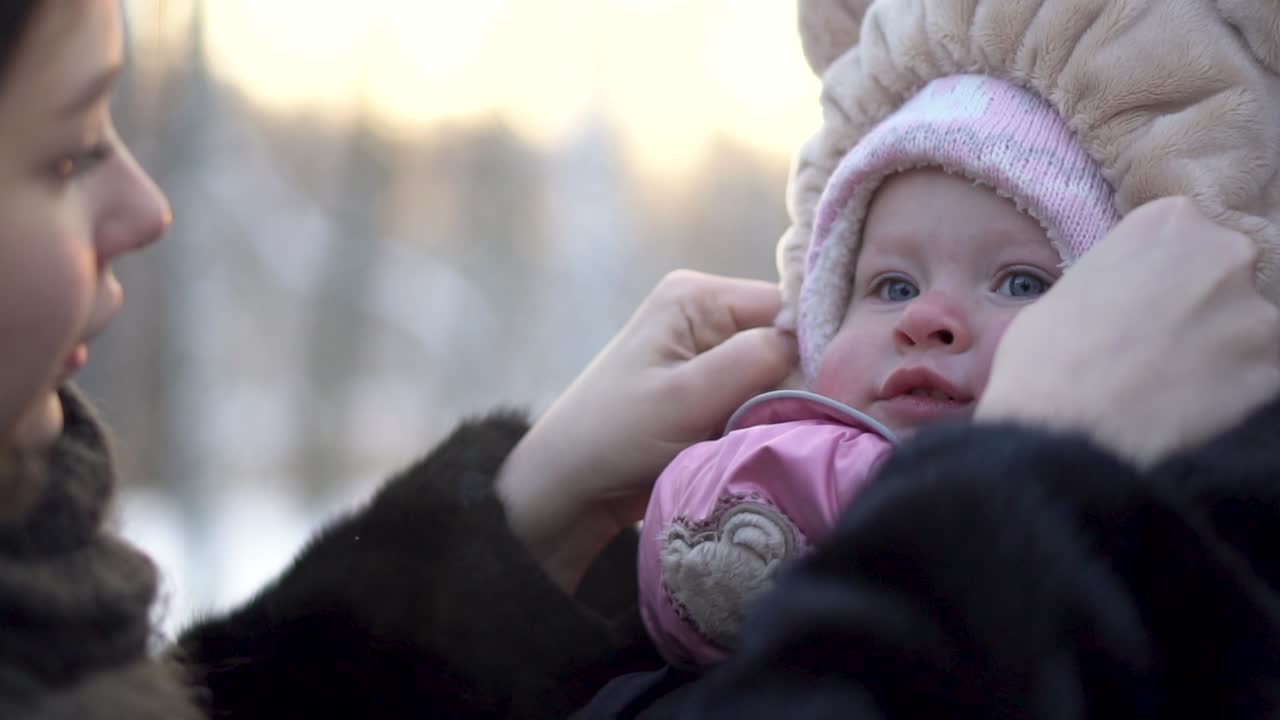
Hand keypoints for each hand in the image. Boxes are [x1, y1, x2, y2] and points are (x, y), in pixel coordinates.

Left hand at [497, 270, 796, 590]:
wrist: (568, 490)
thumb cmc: (614, 437)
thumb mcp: (685, 397)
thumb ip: (754, 361)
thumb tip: (814, 340)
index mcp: (696, 295)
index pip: (786, 306)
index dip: (810, 347)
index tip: (822, 393)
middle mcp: (705, 313)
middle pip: (785, 340)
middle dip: (793, 381)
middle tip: (789, 422)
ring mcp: (706, 353)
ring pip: (777, 375)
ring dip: (777, 407)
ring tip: (765, 437)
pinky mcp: (707, 392)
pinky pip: (758, 399)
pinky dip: (761, 422)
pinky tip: (754, 443)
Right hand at [976, 197, 1279, 465]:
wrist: (1063, 430)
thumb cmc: (1046, 360)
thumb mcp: (1071, 288)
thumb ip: (1120, 278)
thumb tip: (1130, 299)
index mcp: (1171, 220)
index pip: (1188, 233)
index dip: (1168, 271)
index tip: (1151, 298)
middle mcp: (1225, 253)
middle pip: (1229, 272)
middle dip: (1204, 303)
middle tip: (1164, 341)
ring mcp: (1256, 312)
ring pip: (1250, 326)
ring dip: (1222, 348)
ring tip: (1176, 382)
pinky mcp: (1272, 369)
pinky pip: (1260, 374)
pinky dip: (1234, 390)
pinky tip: (1192, 408)